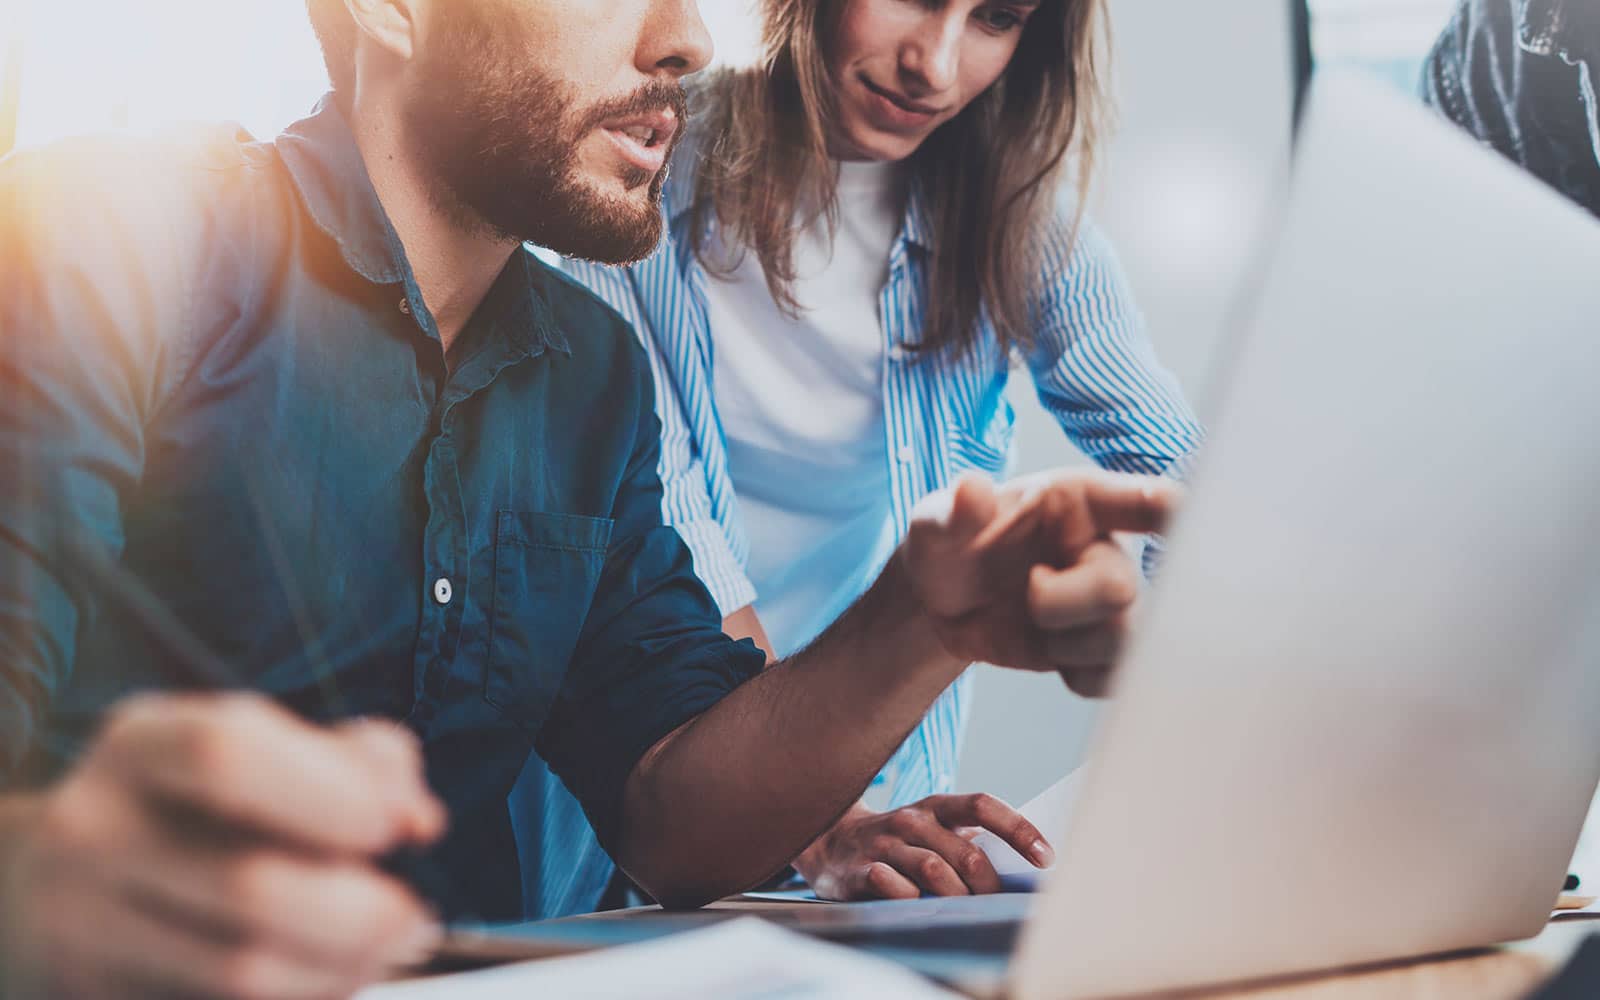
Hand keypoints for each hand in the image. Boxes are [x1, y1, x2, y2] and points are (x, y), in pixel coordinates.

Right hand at [0, 693, 446, 998]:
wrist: (56, 884)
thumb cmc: (201, 807)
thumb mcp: (268, 752)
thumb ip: (359, 762)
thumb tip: (418, 818)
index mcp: (141, 745)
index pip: (227, 754)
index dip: (332, 794)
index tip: (396, 829)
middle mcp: (94, 832)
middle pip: (248, 888)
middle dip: (363, 914)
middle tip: (415, 918)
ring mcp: (80, 927)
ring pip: (242, 974)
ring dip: (342, 969)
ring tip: (383, 951)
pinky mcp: (94, 996)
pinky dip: (304, 998)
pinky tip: (327, 977)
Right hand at [793, 796, 1051, 900]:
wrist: (827, 839)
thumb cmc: (897, 839)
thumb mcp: (932, 828)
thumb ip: (967, 841)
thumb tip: (1023, 868)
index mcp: (936, 806)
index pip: (983, 806)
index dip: (1018, 830)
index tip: (1046, 857)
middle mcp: (912, 820)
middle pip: (964, 852)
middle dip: (988, 885)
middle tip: (996, 905)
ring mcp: (884, 844)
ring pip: (933, 870)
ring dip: (956, 896)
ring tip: (963, 911)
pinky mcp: (859, 869)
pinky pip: (892, 886)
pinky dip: (911, 900)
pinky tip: (916, 906)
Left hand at [900, 470, 1178, 696]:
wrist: (942, 604)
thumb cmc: (949, 546)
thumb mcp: (936, 523)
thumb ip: (954, 511)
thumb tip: (971, 490)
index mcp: (1077, 503)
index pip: (1142, 500)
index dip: (1170, 510)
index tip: (1180, 516)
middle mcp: (1103, 549)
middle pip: (1121, 587)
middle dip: (1063, 604)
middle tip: (1029, 590)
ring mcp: (1106, 602)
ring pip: (1125, 639)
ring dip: (1068, 645)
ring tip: (1034, 626)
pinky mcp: (1101, 648)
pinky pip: (1115, 676)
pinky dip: (1079, 676)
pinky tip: (1051, 655)